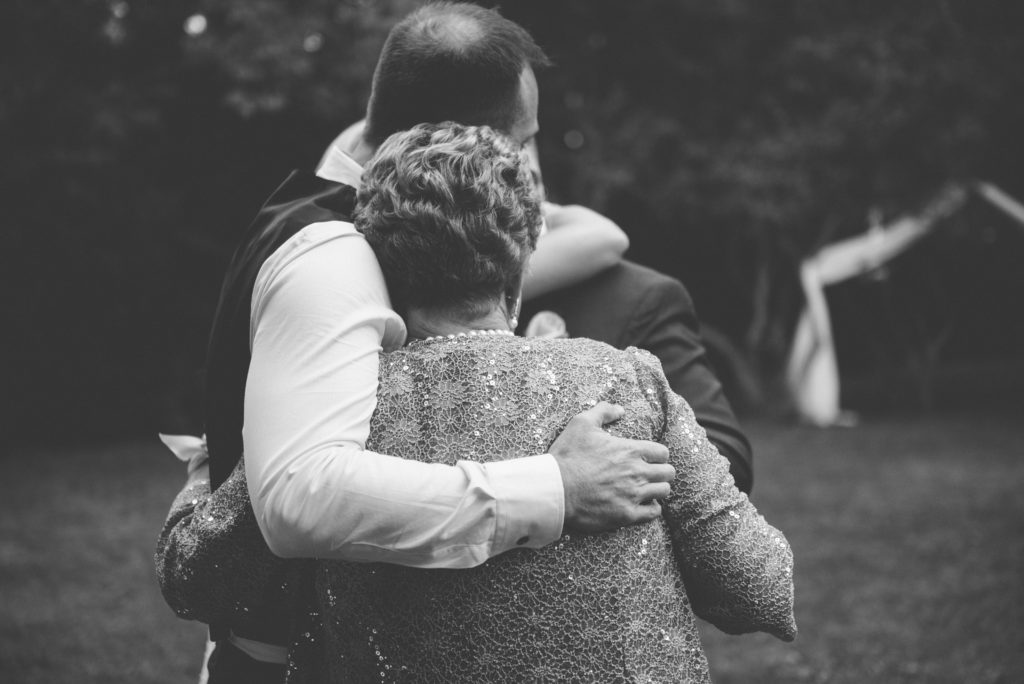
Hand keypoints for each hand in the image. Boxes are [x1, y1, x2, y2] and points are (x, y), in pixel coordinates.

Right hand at [549, 402, 674, 532]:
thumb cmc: (567, 456)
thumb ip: (603, 411)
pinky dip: (651, 509)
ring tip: (646, 489)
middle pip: (668, 473)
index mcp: (630, 450)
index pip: (663, 452)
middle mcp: (637, 472)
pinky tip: (642, 505)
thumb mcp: (581, 423)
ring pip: (663, 491)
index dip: (657, 455)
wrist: (555, 489)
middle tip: (650, 474)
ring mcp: (633, 494)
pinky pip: (653, 513)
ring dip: (657, 489)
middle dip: (662, 472)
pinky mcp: (626, 515)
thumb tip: (620, 409)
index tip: (649, 459)